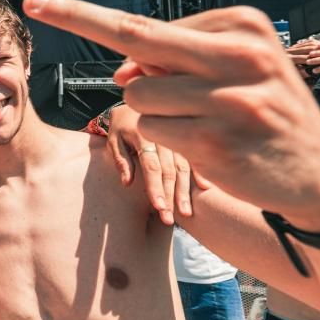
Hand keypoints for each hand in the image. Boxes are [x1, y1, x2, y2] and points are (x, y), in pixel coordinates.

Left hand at [23, 0, 319, 228]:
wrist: (319, 171)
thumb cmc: (265, 110)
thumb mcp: (235, 69)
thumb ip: (177, 61)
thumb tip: (121, 72)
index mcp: (242, 26)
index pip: (149, 23)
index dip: (95, 24)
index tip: (44, 1)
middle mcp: (239, 55)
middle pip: (135, 37)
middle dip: (77, 17)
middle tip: (34, 0)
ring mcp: (230, 99)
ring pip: (139, 95)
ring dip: (155, 112)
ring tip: (202, 121)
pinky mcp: (218, 142)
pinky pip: (154, 131)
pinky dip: (166, 138)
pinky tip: (208, 143)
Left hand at [106, 104, 197, 224]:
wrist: (137, 101)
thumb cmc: (121, 125)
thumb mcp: (114, 139)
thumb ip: (121, 160)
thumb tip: (127, 183)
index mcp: (144, 136)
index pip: (151, 166)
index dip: (155, 188)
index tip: (158, 207)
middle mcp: (164, 138)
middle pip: (169, 171)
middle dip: (170, 197)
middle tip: (169, 219)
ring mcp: (177, 138)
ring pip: (183, 168)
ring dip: (185, 191)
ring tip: (187, 213)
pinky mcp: (186, 139)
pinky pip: (194, 158)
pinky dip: (200, 173)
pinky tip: (206, 189)